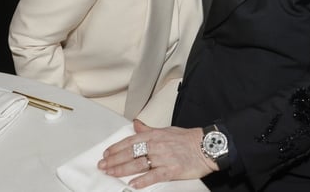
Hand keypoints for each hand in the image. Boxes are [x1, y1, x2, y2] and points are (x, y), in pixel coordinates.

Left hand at [98, 119, 216, 188]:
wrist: (206, 146)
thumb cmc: (187, 139)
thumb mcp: (166, 130)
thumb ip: (148, 130)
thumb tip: (136, 125)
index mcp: (154, 135)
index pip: (130, 141)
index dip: (116, 148)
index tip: (106, 154)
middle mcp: (156, 146)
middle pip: (130, 153)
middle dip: (114, 160)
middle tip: (102, 166)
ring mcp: (163, 158)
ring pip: (138, 164)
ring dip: (122, 169)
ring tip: (110, 173)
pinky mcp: (171, 170)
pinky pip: (154, 176)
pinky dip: (143, 180)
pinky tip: (133, 184)